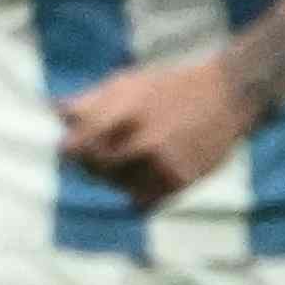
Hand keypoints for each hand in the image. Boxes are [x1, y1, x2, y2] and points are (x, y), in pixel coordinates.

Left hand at [63, 47, 265, 205]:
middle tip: (102, 155)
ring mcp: (163, 163)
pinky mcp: (180, 180)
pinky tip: (146, 175)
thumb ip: (89, 101)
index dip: (70, 151)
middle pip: (94, 169)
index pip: (74, 147)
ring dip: (116, 179)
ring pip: (116, 187)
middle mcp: (143, 139)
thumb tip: (55, 112)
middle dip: (92, 164)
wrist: (228, 96)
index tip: (73, 150)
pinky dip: (137, 193)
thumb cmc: (168, 88)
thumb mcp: (126, 82)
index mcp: (123, 113)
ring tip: (131, 160)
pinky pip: (141, 202)